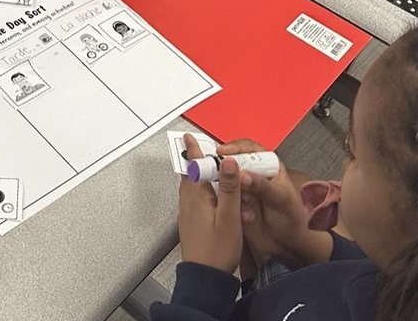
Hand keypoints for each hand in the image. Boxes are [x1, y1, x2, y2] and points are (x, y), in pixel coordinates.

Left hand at [177, 135, 242, 274]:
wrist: (205, 280)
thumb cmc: (217, 251)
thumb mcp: (229, 218)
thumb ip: (229, 189)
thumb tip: (229, 162)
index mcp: (196, 197)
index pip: (194, 166)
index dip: (194, 149)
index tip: (190, 136)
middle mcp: (188, 203)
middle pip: (191, 175)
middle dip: (196, 161)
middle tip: (200, 148)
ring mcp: (187, 214)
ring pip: (192, 188)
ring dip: (199, 176)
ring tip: (208, 169)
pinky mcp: (191, 223)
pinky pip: (194, 199)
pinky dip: (202, 191)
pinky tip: (212, 197)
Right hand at [219, 139, 332, 271]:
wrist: (287, 244)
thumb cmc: (292, 217)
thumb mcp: (281, 199)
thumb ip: (263, 186)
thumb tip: (244, 175)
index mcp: (267, 165)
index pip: (248, 149)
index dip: (234, 149)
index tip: (222, 154)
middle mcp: (252, 175)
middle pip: (232, 163)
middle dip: (224, 169)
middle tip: (219, 176)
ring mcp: (242, 189)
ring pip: (225, 182)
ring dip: (227, 190)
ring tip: (237, 201)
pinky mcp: (235, 204)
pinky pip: (224, 200)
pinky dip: (228, 205)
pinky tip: (242, 215)